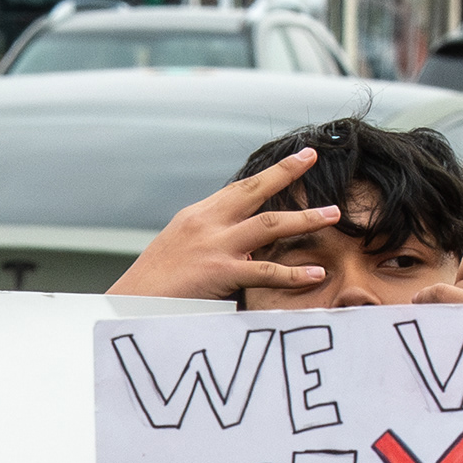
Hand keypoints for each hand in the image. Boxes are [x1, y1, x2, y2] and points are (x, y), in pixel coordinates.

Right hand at [107, 148, 333, 301]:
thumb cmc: (154, 286)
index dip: (269, 174)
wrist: (129, 303)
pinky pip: (266, 271)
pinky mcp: (221, 273)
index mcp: (198, 216)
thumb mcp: (179, 250)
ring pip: (270, 224)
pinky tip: (316, 273)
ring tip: (333, 215)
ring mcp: (215, 246)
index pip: (239, 189)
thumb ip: (208, 240)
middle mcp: (207, 222)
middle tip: (312, 159)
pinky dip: (294, 273)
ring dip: (305, 219)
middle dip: (287, 173)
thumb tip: (237, 243)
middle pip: (255, 191)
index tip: (296, 160)